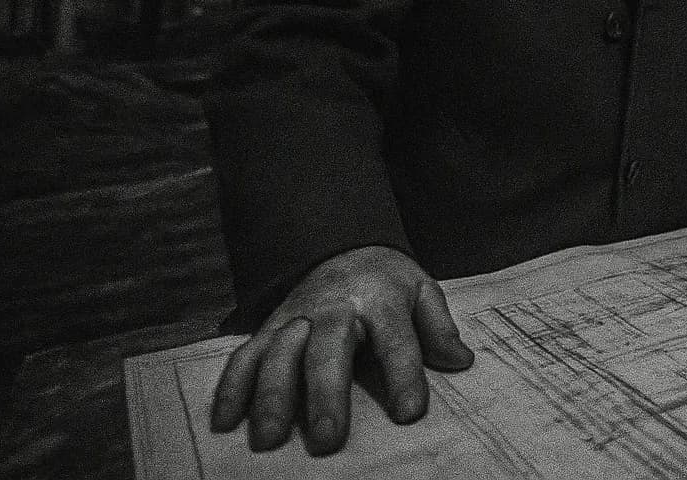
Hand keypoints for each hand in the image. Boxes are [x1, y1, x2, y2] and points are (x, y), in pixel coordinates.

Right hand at [209, 245, 473, 454]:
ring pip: (279, 354)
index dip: (404, 376)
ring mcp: (298, 317)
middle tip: (328, 439)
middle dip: (326, 395)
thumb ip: (439, 326)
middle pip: (329, 351)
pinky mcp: (271, 328)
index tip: (409, 412)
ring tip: (269, 438)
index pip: (397, 340)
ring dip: (271, 395)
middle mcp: (335, 308)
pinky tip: (225, 421)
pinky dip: (232, 386)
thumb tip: (461, 361)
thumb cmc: (388, 283)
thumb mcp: (422, 290)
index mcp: (381, 299)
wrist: (342, 246)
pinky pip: (245, 354)